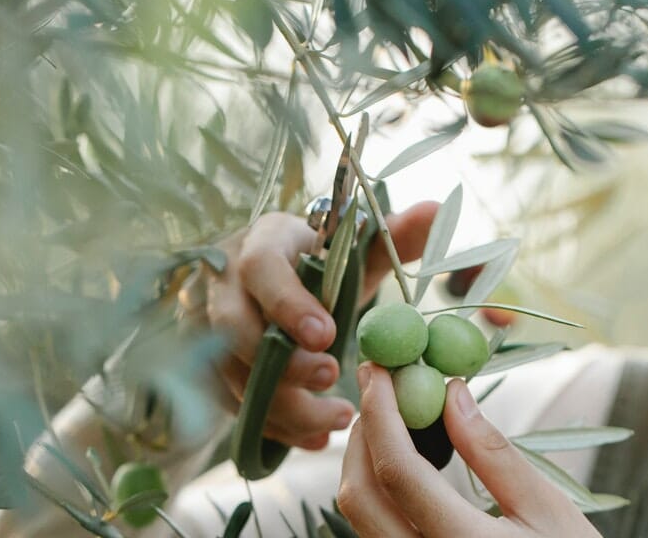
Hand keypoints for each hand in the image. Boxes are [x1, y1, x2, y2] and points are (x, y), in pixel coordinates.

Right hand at [206, 202, 437, 449]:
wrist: (278, 277)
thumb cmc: (320, 261)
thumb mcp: (355, 247)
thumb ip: (395, 234)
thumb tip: (436, 210)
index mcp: (262, 242)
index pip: (260, 268)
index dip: (288, 304)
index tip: (328, 335)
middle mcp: (226, 283)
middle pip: (234, 328)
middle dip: (282, 362)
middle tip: (331, 377)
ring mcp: (211, 328)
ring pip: (231, 375)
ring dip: (284, 406)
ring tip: (338, 419)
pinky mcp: (212, 367)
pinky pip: (234, 405)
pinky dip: (276, 427)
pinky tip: (316, 437)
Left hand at [338, 362, 599, 536]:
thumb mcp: (548, 512)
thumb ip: (492, 453)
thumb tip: (450, 393)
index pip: (398, 471)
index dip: (381, 413)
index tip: (380, 370)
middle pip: (360, 496)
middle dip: (363, 433)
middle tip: (381, 388)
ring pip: (359, 518)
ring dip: (364, 460)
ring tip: (391, 417)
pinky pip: (374, 533)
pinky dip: (376, 489)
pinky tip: (402, 461)